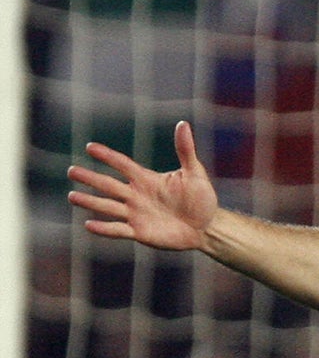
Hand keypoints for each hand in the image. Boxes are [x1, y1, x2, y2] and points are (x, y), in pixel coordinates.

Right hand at [67, 120, 219, 251]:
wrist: (207, 227)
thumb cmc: (201, 198)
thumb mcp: (194, 173)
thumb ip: (185, 150)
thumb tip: (183, 124)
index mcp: (146, 179)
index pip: (122, 164)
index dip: (108, 156)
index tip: (90, 147)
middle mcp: (136, 195)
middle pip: (108, 185)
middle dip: (90, 178)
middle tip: (71, 171)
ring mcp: (136, 214)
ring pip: (108, 206)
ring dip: (90, 202)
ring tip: (72, 196)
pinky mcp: (140, 232)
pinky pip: (118, 229)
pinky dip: (104, 228)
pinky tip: (88, 225)